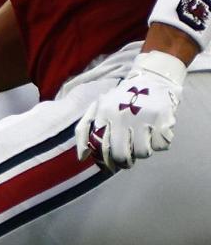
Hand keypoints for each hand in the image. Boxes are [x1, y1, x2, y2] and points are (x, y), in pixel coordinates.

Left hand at [77, 51, 184, 171]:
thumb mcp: (98, 108)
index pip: (99, 146)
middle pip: (121, 155)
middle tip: (127, 159)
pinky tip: (155, 132)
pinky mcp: (162, 119)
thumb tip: (81, 157)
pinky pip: (160, 146)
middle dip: (124, 162)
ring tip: (141, 139)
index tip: (109, 166)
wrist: (152, 79)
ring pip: (142, 153)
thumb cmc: (122, 99)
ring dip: (142, 151)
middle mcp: (121, 115)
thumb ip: (85, 130)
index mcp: (103, 112)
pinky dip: (160, 143)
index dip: (104, 161)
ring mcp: (142, 117)